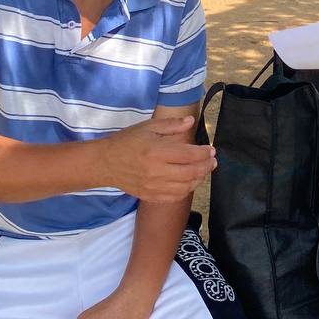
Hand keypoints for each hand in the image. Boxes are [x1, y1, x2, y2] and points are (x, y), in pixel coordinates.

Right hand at [101, 116, 215, 202]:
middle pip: (190, 173)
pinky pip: (174, 197)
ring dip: (198, 179)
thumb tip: (191, 121)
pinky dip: (186, 191)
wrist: (105, 163)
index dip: (204, 153)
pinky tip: (189, 182)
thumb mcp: (148, 127)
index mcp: (156, 151)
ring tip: (203, 171)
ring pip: (185, 187)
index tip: (211, 150)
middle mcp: (156, 171)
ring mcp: (153, 186)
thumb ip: (171, 125)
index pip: (188, 155)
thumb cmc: (127, 142)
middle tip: (212, 161)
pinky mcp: (150, 196)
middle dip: (206, 167)